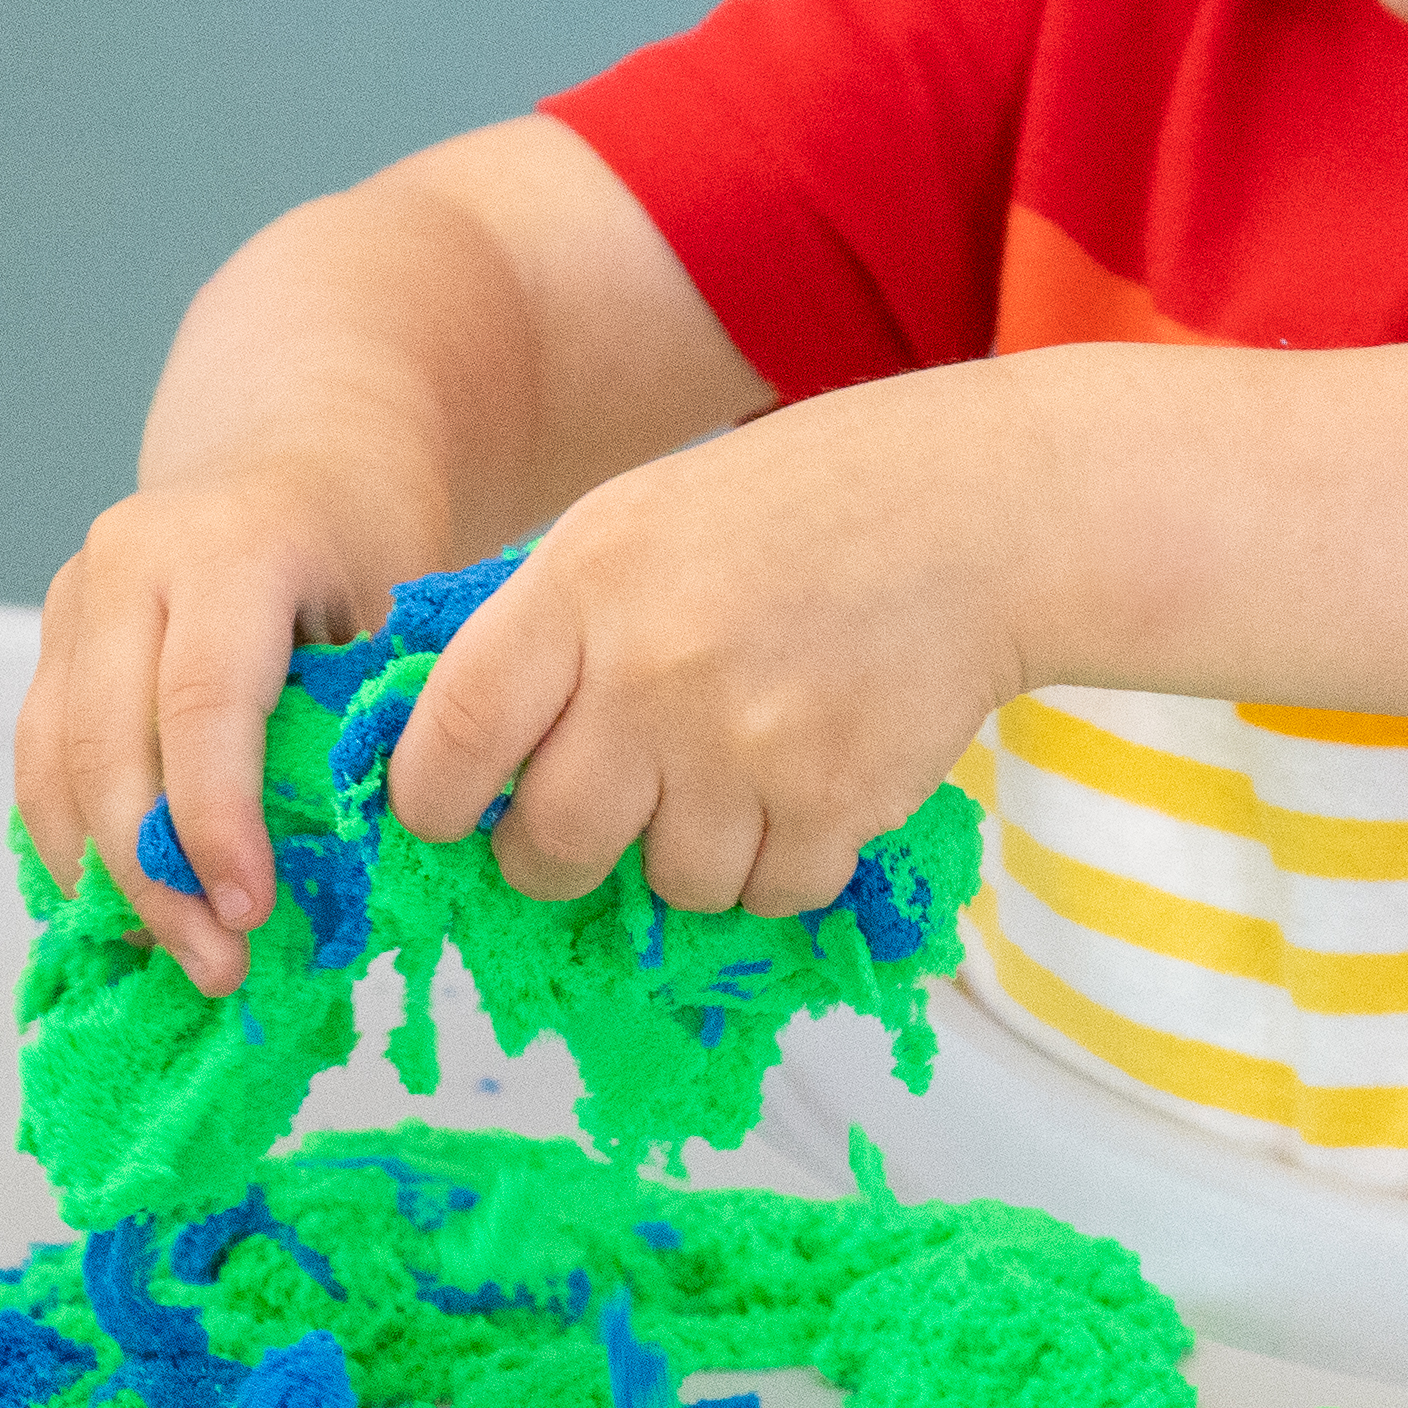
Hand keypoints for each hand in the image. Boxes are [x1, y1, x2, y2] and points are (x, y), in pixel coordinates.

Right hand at [14, 461, 415, 996]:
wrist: (301, 457)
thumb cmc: (362, 541)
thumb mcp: (397, 611)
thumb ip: (363, 720)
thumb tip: (340, 870)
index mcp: (229, 543)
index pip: (201, 699)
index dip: (214, 817)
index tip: (247, 911)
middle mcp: (127, 562)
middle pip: (107, 742)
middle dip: (153, 872)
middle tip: (215, 964)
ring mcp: (73, 602)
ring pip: (53, 763)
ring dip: (105, 876)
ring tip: (176, 953)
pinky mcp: (50, 646)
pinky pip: (40, 764)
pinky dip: (76, 846)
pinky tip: (128, 911)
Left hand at [384, 365, 1034, 917]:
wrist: (974, 516)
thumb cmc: (787, 513)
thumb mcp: (631, 526)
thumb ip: (543, 632)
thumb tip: (454, 764)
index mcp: (581, 587)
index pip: (452, 737)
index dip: (433, 801)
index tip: (452, 811)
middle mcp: (651, 673)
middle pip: (548, 846)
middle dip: (553, 854)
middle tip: (588, 820)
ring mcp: (745, 747)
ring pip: (666, 882)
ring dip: (685, 853)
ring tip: (727, 770)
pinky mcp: (833, 803)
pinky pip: (764, 895)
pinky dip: (776, 863)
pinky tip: (799, 781)